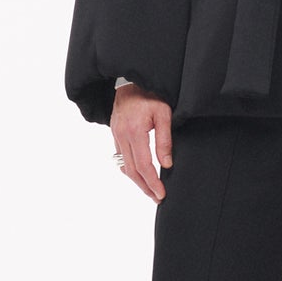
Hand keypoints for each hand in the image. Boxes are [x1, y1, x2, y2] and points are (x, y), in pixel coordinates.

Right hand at [111, 84, 173, 201]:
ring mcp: (116, 135)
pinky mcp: (115, 134)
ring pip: (124, 166)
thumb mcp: (164, 114)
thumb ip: (165, 140)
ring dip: (137, 181)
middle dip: (145, 187)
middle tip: (157, 198)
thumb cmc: (150, 95)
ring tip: (150, 190)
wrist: (131, 82)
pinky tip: (140, 175)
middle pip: (131, 171)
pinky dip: (130, 169)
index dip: (153, 182)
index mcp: (134, 131)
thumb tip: (167, 164)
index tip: (161, 194)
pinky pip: (120, 157)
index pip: (143, 165)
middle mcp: (122, 135)